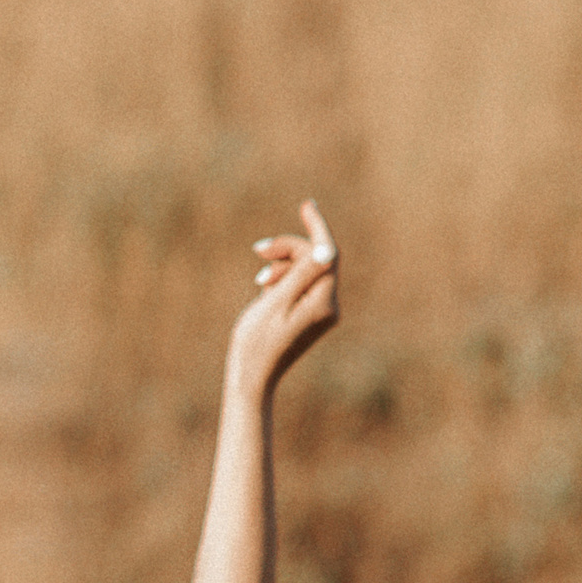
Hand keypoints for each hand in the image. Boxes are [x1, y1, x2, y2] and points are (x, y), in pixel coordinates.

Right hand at [227, 200, 339, 401]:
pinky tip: (264, 290)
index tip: (306, 205)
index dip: (317, 227)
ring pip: (306, 269)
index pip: (328, 254)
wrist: (252, 377)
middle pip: (316, 259)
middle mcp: (329, 305)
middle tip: (258, 250)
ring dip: (282, 265)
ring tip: (258, 280)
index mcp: (324, 302)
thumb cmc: (256, 341)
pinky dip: (282, 279)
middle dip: (288, 249)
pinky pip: (300, 284)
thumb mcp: (275, 303)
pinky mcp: (310, 314)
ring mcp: (321, 311)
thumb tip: (327, 250)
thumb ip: (300, 274)